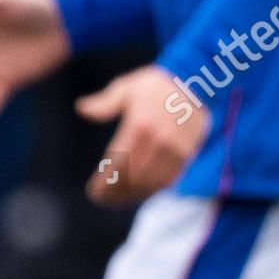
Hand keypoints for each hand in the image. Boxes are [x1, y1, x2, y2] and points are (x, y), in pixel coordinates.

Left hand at [77, 65, 210, 206]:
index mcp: (138, 125)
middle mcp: (157, 140)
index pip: (116, 165)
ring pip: (149, 182)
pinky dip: (152, 189)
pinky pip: (167, 179)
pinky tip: (141, 191)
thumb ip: (104, 103)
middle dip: (115, 193)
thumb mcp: (128, 88)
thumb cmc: (157, 84)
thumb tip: (81, 108)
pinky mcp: (187, 153)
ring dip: (132, 195)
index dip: (103, 184)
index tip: (94, 192)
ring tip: (120, 198)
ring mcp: (174, 148)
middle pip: (131, 178)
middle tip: (104, 198)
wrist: (197, 80)